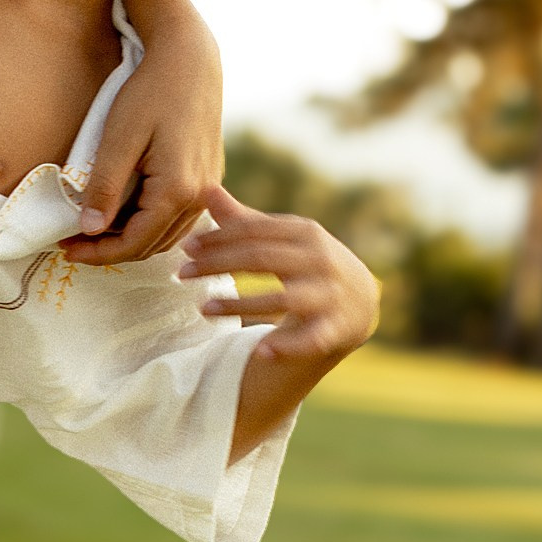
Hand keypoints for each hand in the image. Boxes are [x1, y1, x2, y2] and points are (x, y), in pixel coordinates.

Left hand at [63, 51, 221, 266]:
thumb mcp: (118, 138)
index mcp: (177, 190)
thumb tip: (90, 229)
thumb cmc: (152, 92)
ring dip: (130, 240)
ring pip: (166, 236)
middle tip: (72, 242)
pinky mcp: (207, 179)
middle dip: (110, 250)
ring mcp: (207, 189)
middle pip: (151, 245)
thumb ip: (105, 187)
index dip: (97, 253)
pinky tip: (122, 213)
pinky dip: (149, 224)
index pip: (134, 243)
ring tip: (92, 231)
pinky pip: (177, 217)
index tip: (64, 248)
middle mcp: (199, 196)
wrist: (190, 60)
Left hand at [178, 184, 381, 456]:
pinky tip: (260, 352)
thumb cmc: (308, 264)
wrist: (359, 301)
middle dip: (218, 265)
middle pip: (262, 259)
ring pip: (281, 299)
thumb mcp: (283, 239)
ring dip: (239, 305)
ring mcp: (331, 295)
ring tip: (202, 310)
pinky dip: (287, 345)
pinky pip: (310, 339)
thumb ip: (245, 221)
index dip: (218, 238)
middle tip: (181, 274)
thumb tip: (206, 190)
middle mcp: (320, 260)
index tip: (185, 247)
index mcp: (305, 233)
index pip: (255, 231)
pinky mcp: (336, 328)